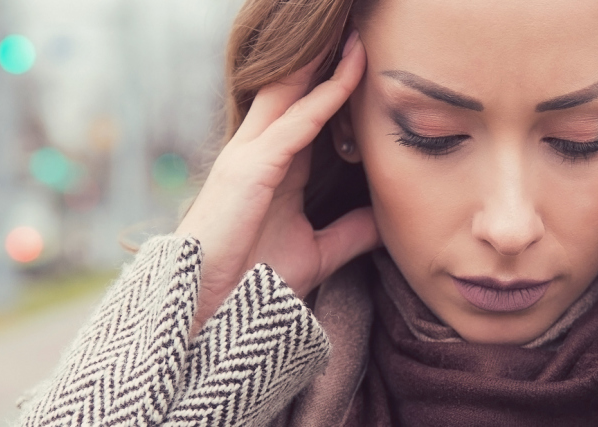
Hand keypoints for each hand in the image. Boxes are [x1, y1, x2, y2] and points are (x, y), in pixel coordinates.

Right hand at [175, 33, 376, 331]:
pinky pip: (297, 123)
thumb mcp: (317, 250)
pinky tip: (350, 72)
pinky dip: (326, 96)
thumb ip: (350, 231)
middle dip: (322, 56)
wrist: (211, 311)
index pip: (304, 109)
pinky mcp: (251, 169)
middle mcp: (257, 151)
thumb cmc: (253, 283)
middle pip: (292, 87)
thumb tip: (387, 220)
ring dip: (324, 60)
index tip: (360, 53)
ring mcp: (250, 155)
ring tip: (354, 32)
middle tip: (355, 28)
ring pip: (291, 91)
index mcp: (271, 166)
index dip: (330, 79)